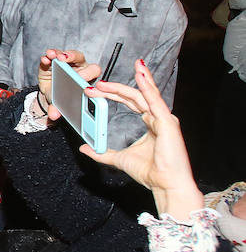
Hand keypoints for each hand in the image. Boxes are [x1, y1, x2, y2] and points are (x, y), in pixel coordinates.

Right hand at [37, 49, 99, 120]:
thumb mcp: (61, 103)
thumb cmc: (63, 97)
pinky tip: (45, 59)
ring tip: (53, 56)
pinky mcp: (53, 59)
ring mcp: (66, 61)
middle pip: (80, 58)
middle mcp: (79, 66)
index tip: (79, 76)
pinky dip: (49, 56)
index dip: (87, 74)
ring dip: (60, 54)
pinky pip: (53, 54)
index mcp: (86, 78)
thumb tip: (53, 115)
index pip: (92, 71)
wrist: (53, 94)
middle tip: (64, 60)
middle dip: (73, 58)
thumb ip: (58, 108)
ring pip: (67, 54)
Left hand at [82, 60, 202, 217]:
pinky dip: (147, 87)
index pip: (131, 102)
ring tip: (128, 66)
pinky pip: (154, 100)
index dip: (113, 94)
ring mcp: (164, 119)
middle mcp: (159, 118)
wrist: (165, 185)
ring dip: (134, 80)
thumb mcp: (118, 159)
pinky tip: (140, 75)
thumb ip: (102, 153)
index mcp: (150, 124)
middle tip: (96, 83)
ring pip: (146, 94)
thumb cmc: (150, 173)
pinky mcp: (167, 122)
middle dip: (115, 88)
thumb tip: (85, 148)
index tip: (94, 90)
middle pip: (135, 96)